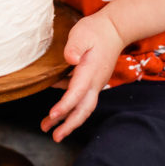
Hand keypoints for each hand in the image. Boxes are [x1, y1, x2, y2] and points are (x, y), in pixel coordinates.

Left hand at [40, 10, 123, 141]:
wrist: (115, 29)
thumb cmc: (97, 31)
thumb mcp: (82, 33)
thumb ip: (75, 47)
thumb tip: (71, 60)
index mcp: (90, 71)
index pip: (77, 92)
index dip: (65, 105)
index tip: (53, 114)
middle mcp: (95, 82)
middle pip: (84, 109)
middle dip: (69, 125)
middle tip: (54, 136)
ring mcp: (96, 83)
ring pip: (83, 107)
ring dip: (68, 120)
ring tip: (49, 127)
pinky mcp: (94, 82)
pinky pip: (82, 100)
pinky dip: (71, 108)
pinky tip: (57, 109)